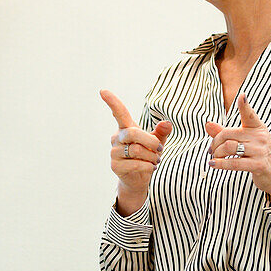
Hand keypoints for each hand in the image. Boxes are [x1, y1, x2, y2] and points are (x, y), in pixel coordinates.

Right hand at [101, 90, 171, 215]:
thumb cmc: (147, 156)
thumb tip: (167, 123)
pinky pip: (136, 163)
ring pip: (137, 150)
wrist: (138, 179)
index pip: (119, 113)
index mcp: (126, 128)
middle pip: (133, 133)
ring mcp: (114, 152)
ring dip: (152, 157)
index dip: (112, 102)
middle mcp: (117, 138)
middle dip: (151, 141)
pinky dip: (148, 166)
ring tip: (155, 161)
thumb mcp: (157, 142)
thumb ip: (162, 132)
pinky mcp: (115, 166)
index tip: (103, 91)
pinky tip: (150, 168)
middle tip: (160, 149)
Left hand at [206, 92, 270, 200]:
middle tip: (211, 150)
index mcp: (257, 128)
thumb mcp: (246, 140)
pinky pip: (234, 163)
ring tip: (214, 157)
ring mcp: (260, 151)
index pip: (249, 115)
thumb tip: (207, 124)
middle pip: (228, 134)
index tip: (242, 96)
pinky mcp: (258, 165)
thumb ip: (226, 132)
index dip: (245, 105)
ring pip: (229, 147)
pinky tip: (213, 164)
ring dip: (216, 154)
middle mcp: (259, 137)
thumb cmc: (259, 154)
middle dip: (215, 143)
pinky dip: (220, 164)